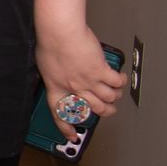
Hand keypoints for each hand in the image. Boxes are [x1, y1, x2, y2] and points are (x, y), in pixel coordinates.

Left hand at [36, 22, 125, 137]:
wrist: (60, 30)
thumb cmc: (50, 41)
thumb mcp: (46, 63)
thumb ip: (55, 74)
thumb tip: (61, 76)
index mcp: (57, 87)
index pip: (60, 114)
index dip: (66, 127)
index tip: (71, 135)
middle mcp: (74, 87)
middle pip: (94, 109)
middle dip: (105, 111)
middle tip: (108, 107)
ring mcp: (88, 81)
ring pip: (108, 98)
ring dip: (114, 96)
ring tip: (115, 90)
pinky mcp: (100, 71)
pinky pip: (116, 83)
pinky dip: (120, 82)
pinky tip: (119, 78)